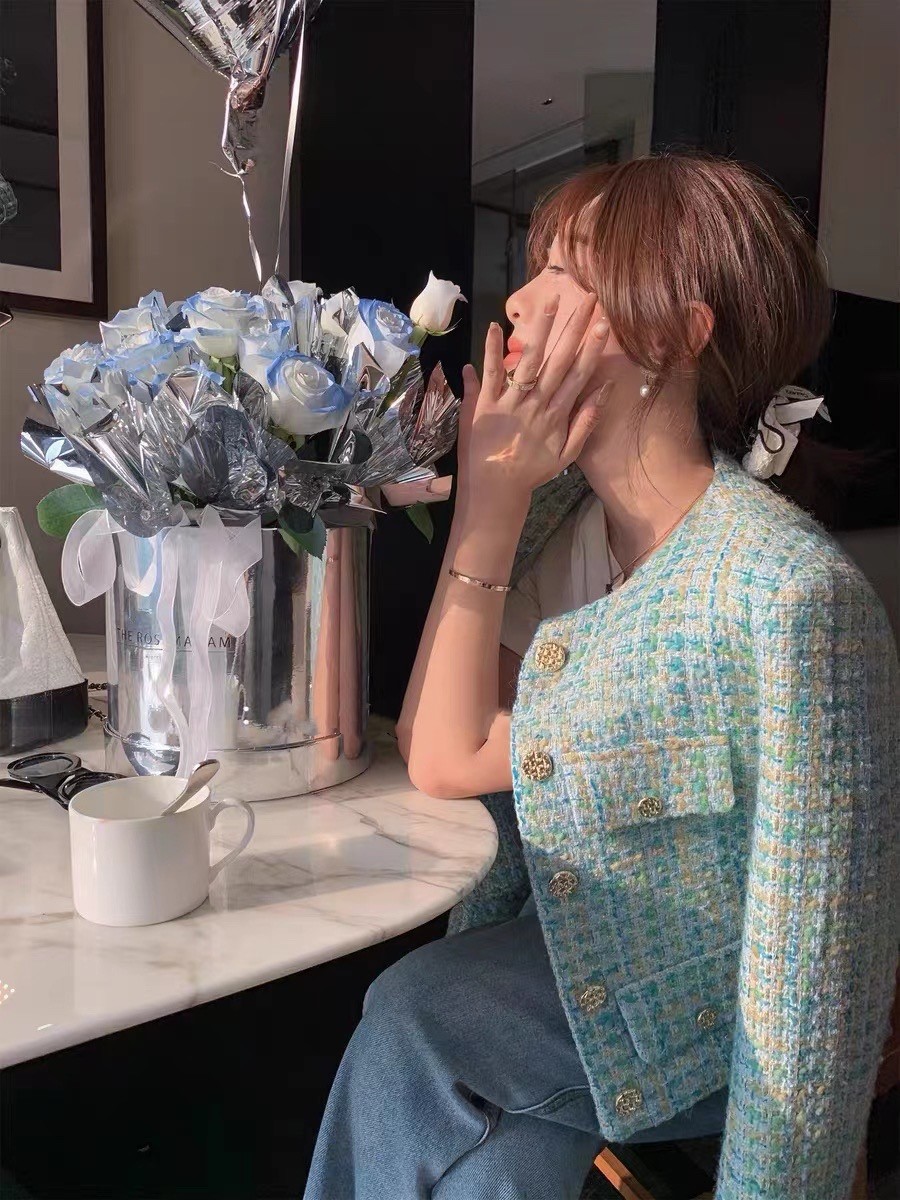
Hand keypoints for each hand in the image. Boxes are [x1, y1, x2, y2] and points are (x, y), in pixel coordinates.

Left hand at [459, 295, 610, 504]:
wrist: (496, 490)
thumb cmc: (532, 471)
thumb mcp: (567, 454)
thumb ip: (586, 421)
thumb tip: (605, 389)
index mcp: (557, 414)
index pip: (579, 374)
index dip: (592, 348)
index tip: (604, 324)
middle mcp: (537, 404)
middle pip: (559, 360)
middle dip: (575, 329)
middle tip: (588, 300)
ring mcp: (511, 403)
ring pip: (529, 361)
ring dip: (541, 331)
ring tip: (551, 302)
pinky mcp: (485, 405)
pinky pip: (490, 375)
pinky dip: (492, 352)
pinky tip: (494, 327)